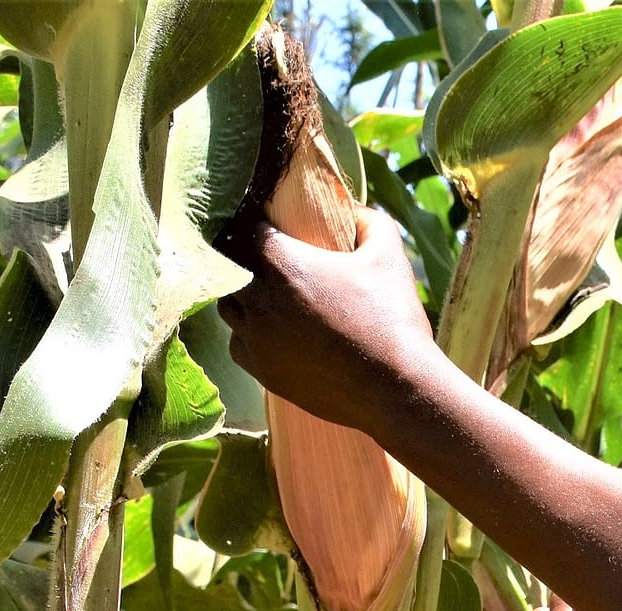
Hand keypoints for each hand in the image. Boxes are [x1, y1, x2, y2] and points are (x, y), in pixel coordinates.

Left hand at [216, 206, 444, 438]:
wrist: (395, 389)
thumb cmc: (392, 318)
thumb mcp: (389, 255)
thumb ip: (368, 220)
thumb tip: (352, 209)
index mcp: (279, 262)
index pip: (241, 226)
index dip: (253, 220)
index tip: (270, 223)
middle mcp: (256, 299)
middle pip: (226, 265)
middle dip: (245, 258)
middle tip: (272, 258)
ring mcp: (255, 339)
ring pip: (228, 306)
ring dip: (244, 295)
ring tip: (273, 295)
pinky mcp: (262, 372)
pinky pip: (239, 344)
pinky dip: (251, 334)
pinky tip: (277, 332)